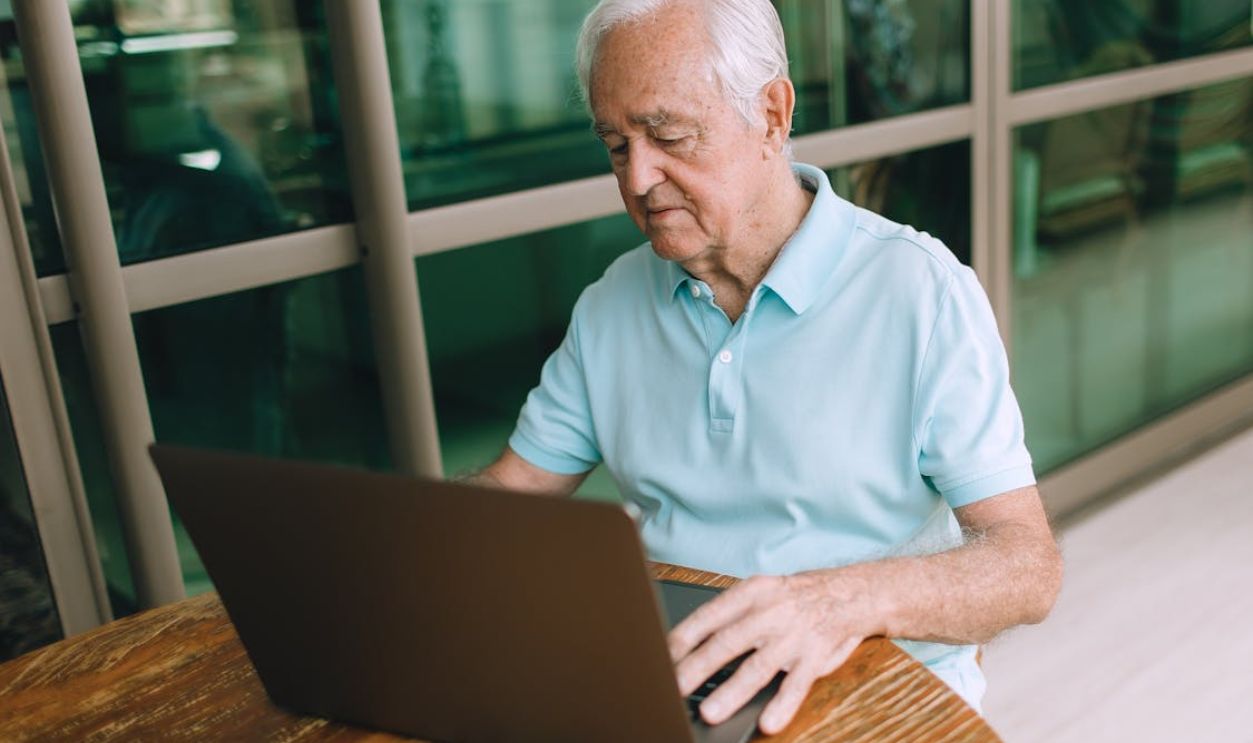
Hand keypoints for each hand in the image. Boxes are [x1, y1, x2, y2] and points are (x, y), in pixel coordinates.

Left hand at [667, 572, 872, 734]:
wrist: (852, 592)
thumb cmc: (796, 597)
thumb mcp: (762, 593)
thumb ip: (732, 616)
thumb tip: (690, 645)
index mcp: (752, 593)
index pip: (709, 615)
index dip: (683, 637)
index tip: (660, 657)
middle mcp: (771, 612)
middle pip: (727, 642)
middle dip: (697, 667)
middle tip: (673, 688)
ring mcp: (794, 635)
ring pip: (758, 666)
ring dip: (732, 691)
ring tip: (710, 711)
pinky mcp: (816, 657)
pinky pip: (797, 684)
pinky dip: (783, 705)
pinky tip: (768, 722)